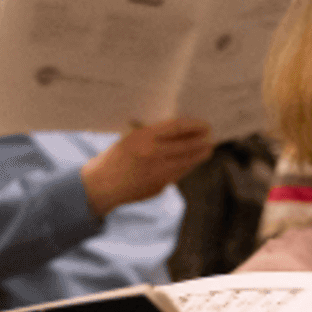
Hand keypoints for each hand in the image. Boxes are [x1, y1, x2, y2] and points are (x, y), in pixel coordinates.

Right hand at [80, 118, 215, 215]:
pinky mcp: (160, 187)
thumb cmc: (113, 157)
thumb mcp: (130, 138)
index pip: (177, 128)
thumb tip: (179, 130)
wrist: (101, 186)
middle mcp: (154, 155)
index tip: (205, 124)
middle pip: (188, 147)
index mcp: (144, 138)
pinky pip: (178, 174)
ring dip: (199, 155)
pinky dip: (186, 167)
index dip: (194, 125)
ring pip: (188, 163)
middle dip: (203, 142)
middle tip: (211, 137)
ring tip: (206, 149)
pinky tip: (190, 162)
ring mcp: (158, 173)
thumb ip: (152, 135)